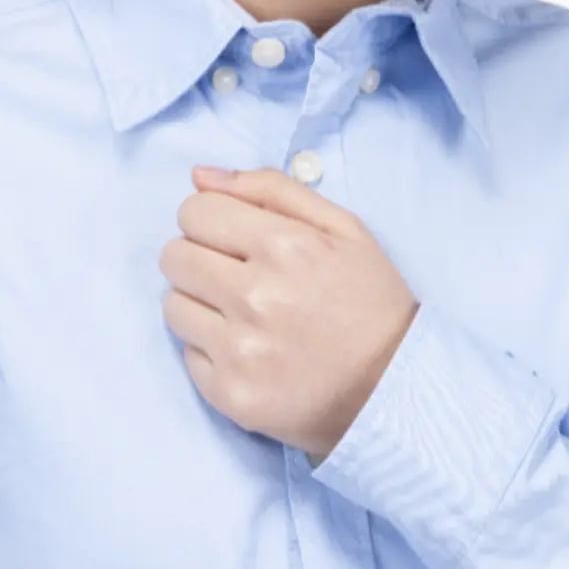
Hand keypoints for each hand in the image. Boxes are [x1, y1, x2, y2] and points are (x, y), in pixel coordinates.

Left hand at [159, 165, 418, 462]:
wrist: (394, 390)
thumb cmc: (370, 304)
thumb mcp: (343, 229)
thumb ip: (271, 190)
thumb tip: (199, 176)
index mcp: (285, 248)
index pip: (194, 212)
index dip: (210, 221)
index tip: (232, 239)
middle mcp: (256, 298)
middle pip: (174, 256)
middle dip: (199, 258)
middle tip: (235, 277)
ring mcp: (240, 351)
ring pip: (173, 305)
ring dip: (200, 304)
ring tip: (242, 316)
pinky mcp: (229, 393)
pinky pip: (187, 354)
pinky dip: (211, 350)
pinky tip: (249, 352)